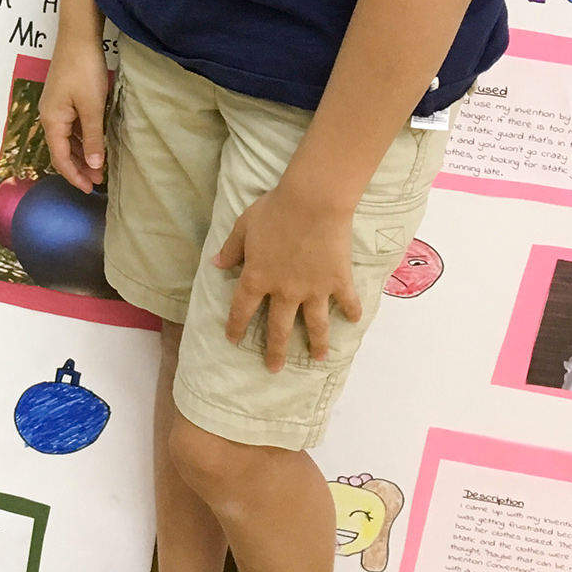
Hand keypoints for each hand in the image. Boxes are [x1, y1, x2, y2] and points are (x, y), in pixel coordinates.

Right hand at [38, 37, 110, 192]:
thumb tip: (95, 166)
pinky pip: (70, 127)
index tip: (90, 189)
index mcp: (52, 121)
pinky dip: (82, 139)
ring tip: (99, 167)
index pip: (60, 158)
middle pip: (61, 150)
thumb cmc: (84, 70)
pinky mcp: (63, 99)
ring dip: (82, 154)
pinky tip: (95, 142)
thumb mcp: (93, 107)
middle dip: (78, 168)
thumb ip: (93, 137)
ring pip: (66, 139)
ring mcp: (56, 107)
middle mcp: (49, 116)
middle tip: (98, 181)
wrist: (77, 37)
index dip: (74, 176)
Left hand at [213, 185, 361, 371]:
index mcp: (257, 278)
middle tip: (274, 369)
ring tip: (319, 357)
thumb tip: (217, 265)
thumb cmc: (274, 210)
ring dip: (317, 343)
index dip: (236, 325)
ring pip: (315, 325)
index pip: (242, 309)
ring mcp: (314, 290)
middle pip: (278, 328)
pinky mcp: (338, 281)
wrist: (312, 203)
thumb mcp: (244, 226)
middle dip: (275, 351)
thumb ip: (232, 248)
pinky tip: (354, 320)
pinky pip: (346, 301)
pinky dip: (352, 311)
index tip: (233, 339)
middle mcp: (284, 291)